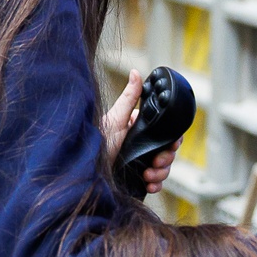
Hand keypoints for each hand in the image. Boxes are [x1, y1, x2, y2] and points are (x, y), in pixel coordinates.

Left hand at [100, 70, 172, 196]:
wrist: (85, 170)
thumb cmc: (95, 142)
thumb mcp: (115, 118)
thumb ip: (129, 97)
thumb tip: (135, 72)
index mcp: (137, 129)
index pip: (163, 132)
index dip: (171, 139)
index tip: (171, 143)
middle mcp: (139, 146)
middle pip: (166, 151)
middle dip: (166, 158)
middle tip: (156, 160)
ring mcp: (138, 163)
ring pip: (163, 167)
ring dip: (161, 172)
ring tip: (148, 173)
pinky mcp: (135, 179)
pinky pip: (155, 182)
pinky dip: (156, 184)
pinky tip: (149, 183)